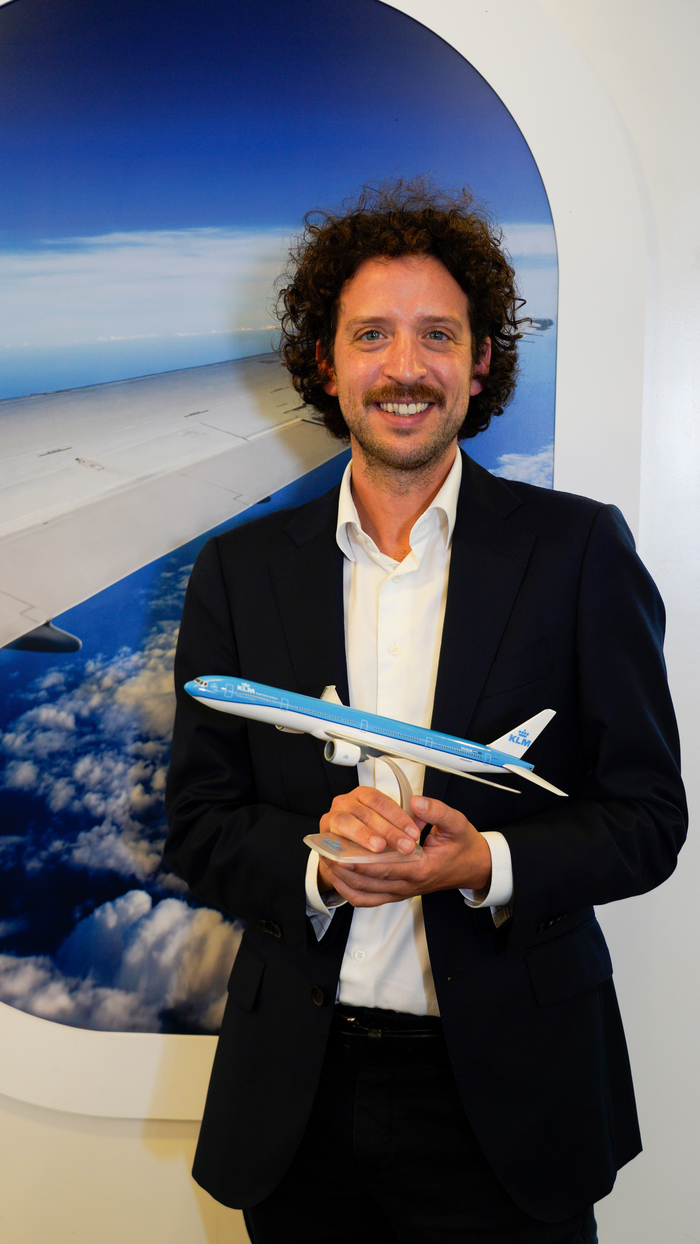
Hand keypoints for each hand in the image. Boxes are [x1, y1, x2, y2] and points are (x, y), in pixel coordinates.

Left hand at [318, 795, 492, 906]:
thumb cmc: (462, 845)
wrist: (473, 867)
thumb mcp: (456, 823)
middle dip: (345, 871)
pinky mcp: (398, 893)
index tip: (342, 854)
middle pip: (370, 885)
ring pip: (366, 895)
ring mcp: (403, 892)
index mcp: (422, 869)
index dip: (362, 863)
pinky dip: (352, 892)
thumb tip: (416, 802)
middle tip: (326, 855)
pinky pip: (370, 899)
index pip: (386, 869)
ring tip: (327, 864)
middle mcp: (410, 885)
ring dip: (344, 882)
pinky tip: (340, 878)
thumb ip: (436, 811)